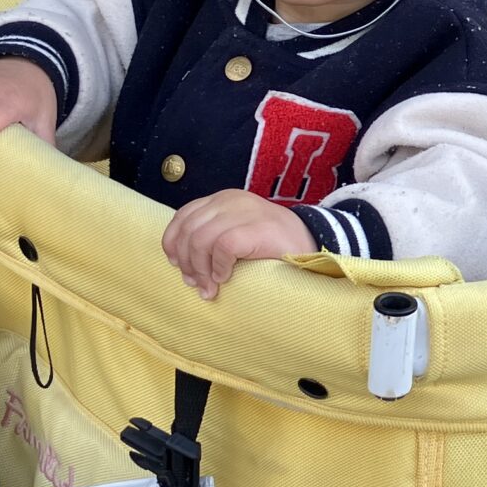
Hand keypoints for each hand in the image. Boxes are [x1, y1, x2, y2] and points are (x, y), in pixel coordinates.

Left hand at [162, 189, 318, 300]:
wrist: (311, 241)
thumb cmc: (270, 244)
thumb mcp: (236, 233)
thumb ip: (211, 239)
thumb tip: (182, 265)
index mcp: (222, 200)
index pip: (183, 216)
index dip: (174, 243)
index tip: (179, 266)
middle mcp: (229, 200)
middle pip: (188, 230)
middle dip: (186, 262)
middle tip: (196, 284)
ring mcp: (243, 212)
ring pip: (200, 240)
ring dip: (201, 269)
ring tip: (210, 287)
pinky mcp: (255, 228)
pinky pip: (223, 248)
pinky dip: (219, 267)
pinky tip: (227, 278)